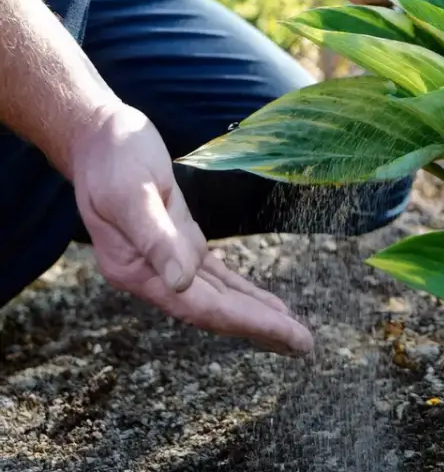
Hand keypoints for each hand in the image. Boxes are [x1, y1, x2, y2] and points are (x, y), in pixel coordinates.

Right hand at [69, 103, 313, 355]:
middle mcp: (153, 275)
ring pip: (220, 297)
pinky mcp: (180, 242)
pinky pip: (217, 277)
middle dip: (261, 329)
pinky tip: (268, 306)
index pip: (202, 309)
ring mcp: (167, 261)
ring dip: (257, 316)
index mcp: (138, 271)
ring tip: (294, 334)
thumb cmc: (113, 160)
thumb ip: (156, 238)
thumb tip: (180, 283)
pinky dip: (243, 292)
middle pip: (215, 310)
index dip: (247, 324)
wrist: (99, 136)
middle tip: (305, 346)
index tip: (288, 335)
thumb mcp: (132, 194)